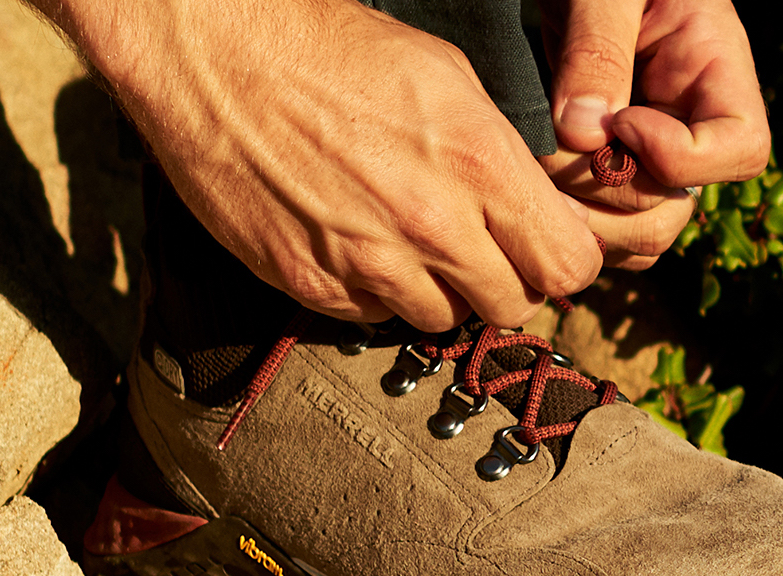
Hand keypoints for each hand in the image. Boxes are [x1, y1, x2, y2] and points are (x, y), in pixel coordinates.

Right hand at [41, 0, 600, 329]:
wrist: (213, 52)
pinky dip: (378, 294)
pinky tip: (359, 243)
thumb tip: (539, 209)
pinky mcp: (314, 285)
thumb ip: (501, 157)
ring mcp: (371, 263)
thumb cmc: (331, 49)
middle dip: (509, 281)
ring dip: (442, 292)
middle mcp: (432, 225)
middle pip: (514, 305)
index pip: (568, 265)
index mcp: (480, 166)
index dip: (564, 260)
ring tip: (413, 242)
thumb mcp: (446, 79)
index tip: (548, 247)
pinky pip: (375, 319)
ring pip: (446, 320)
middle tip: (483, 250)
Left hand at [537, 0, 770, 268]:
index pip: (743, 148)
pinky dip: (576, 224)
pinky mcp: (615, 170)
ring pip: (645, 230)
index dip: (679, 157)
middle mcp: (691, 124)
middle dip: (613, 192)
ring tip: (537, 173)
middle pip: (681, 204)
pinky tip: (536, 189)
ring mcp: (653, 155)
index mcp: (714, 71)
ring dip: (588, 218)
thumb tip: (583, 135)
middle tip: (554, 153)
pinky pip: (611, 229)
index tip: (620, 122)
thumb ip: (595, 51)